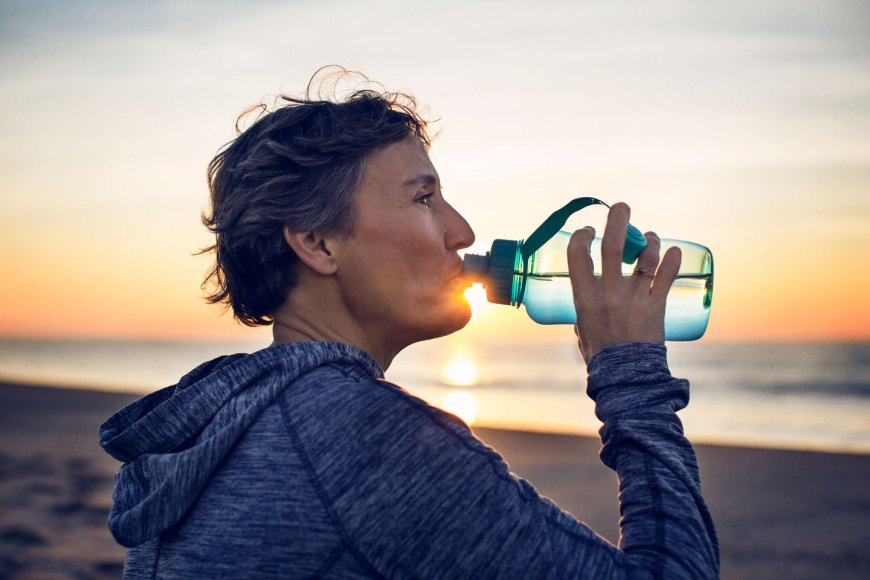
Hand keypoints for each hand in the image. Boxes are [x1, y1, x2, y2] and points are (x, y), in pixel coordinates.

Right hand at [567, 202, 681, 362]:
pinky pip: (667, 275)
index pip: (577, 254)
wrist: (625, 376)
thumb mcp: (582, 328)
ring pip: (645, 256)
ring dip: (650, 241)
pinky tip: (674, 251)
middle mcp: (608, 292)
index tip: (590, 231)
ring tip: (651, 238)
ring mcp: (634, 298)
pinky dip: (672, 259)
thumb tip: (589, 303)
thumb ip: (585, 310)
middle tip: (622, 208)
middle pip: (614, 244)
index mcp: (584, 296)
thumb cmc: (600, 355)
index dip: (583, 235)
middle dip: (618, 219)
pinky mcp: (656, 306)